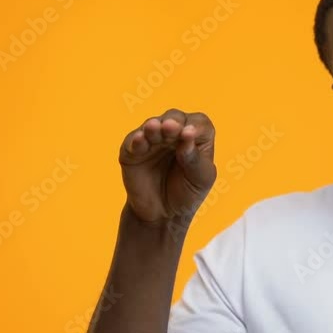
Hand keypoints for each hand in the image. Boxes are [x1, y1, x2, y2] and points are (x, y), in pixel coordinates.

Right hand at [118, 109, 216, 225]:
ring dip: (154, 127)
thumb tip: (187, 135)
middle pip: (174, 118)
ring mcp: (152, 140)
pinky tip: (140, 141)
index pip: (198, 123)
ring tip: (155, 128)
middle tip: (172, 128)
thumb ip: (195, 158)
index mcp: (196, 137)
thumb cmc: (188, 193)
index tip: (191, 134)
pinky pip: (133, 141)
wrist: (163, 215)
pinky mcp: (132, 151)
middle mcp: (174, 134)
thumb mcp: (200, 179)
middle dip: (173, 123)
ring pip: (152, 125)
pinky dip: (136, 140)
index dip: (196, 126)